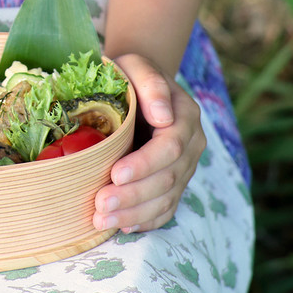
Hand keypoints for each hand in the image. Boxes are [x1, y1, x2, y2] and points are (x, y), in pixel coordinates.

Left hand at [93, 53, 204, 234]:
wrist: (140, 85)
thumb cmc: (132, 74)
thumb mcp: (137, 66)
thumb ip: (151, 85)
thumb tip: (163, 116)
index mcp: (186, 116)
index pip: (171, 147)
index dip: (144, 164)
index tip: (115, 174)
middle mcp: (192, 145)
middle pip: (168, 178)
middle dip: (134, 195)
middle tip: (100, 206)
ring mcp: (185, 167)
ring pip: (167, 198)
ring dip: (135, 213)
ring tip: (102, 219)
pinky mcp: (175, 183)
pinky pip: (166, 208)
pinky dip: (146, 220)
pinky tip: (121, 226)